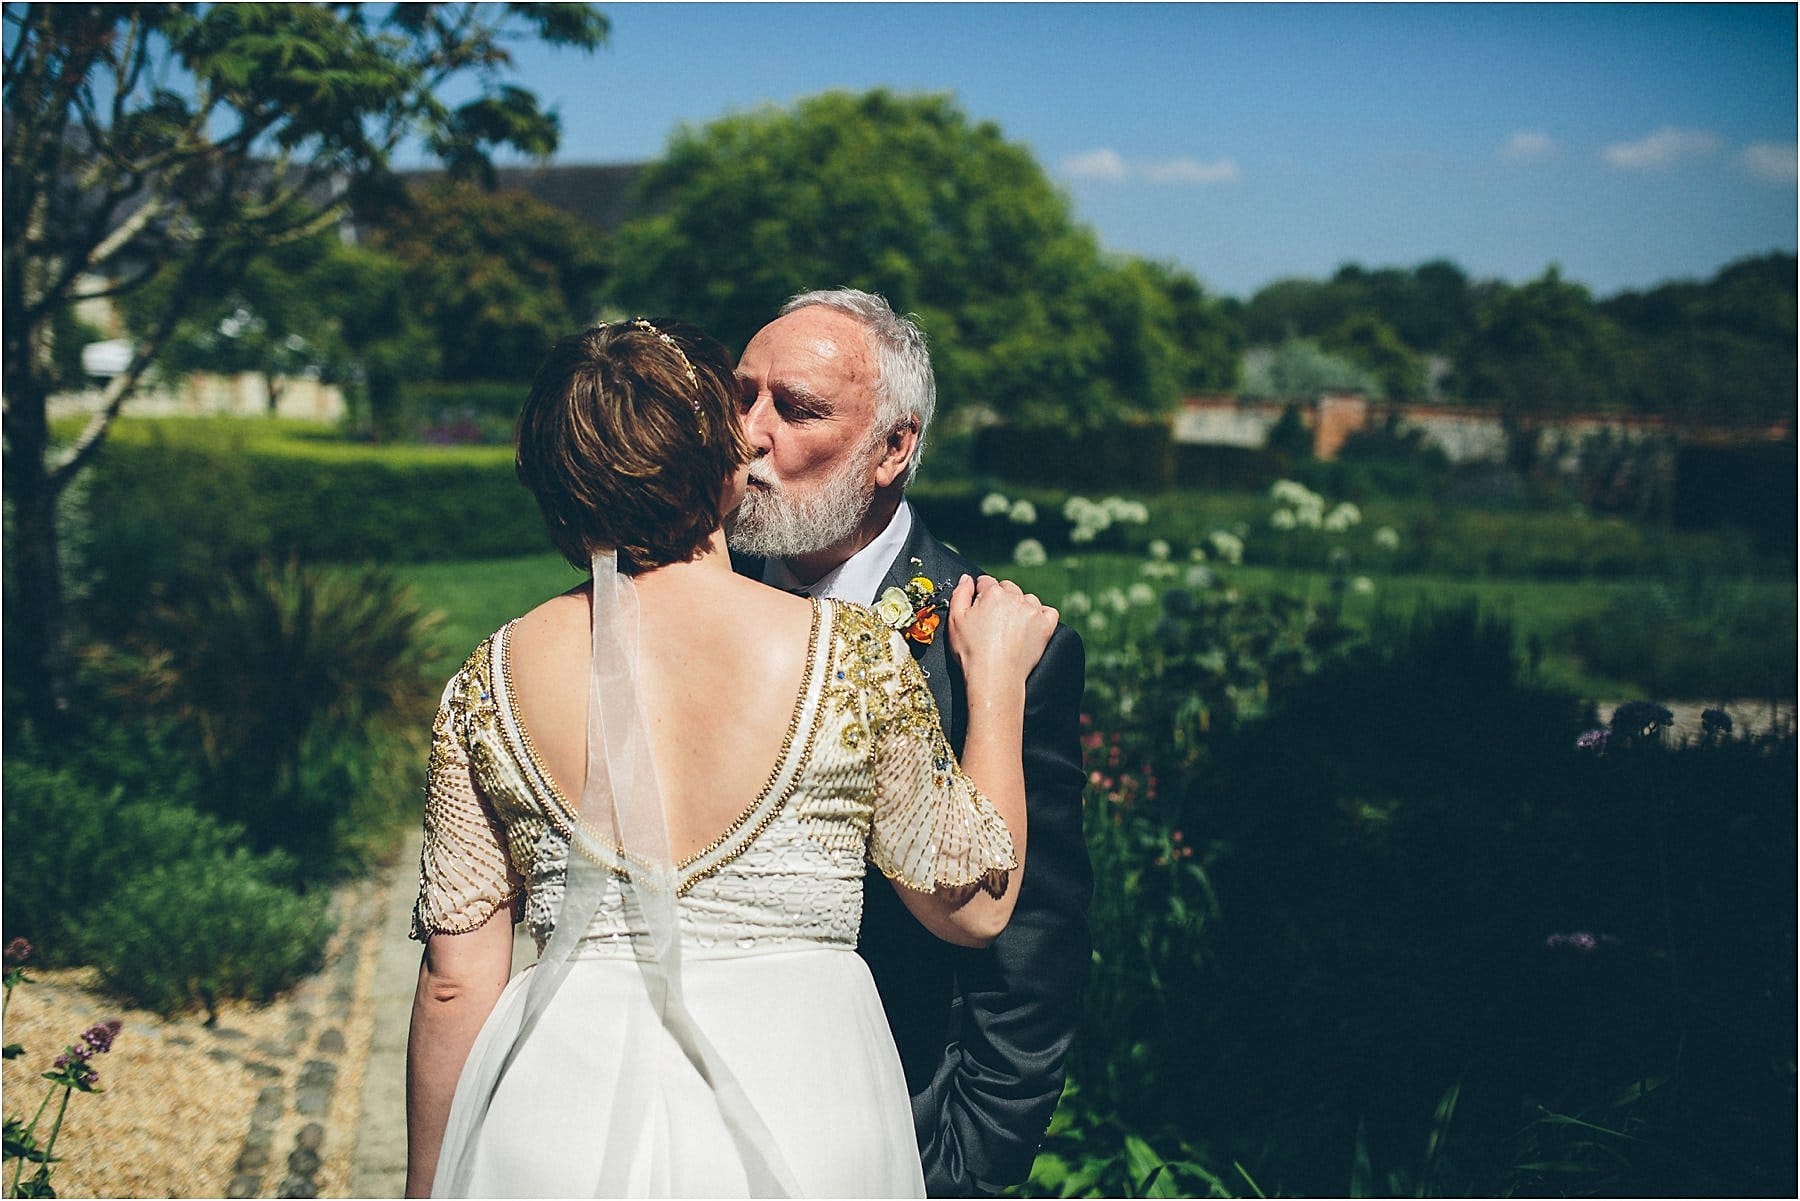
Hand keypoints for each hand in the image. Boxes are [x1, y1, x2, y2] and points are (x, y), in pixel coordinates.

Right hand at [946, 573, 1057, 697]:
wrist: (994, 676)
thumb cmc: (972, 652)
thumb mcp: (954, 620)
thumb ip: (960, 593)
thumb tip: (966, 578)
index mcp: (993, 593)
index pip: (986, 582)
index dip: (980, 594)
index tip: (979, 607)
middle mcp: (1015, 598)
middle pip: (1008, 588)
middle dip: (1000, 599)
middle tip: (992, 620)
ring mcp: (1032, 612)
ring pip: (1028, 599)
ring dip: (1020, 606)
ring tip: (1010, 626)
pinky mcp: (1045, 626)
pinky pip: (1049, 612)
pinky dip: (1041, 616)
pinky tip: (1030, 625)